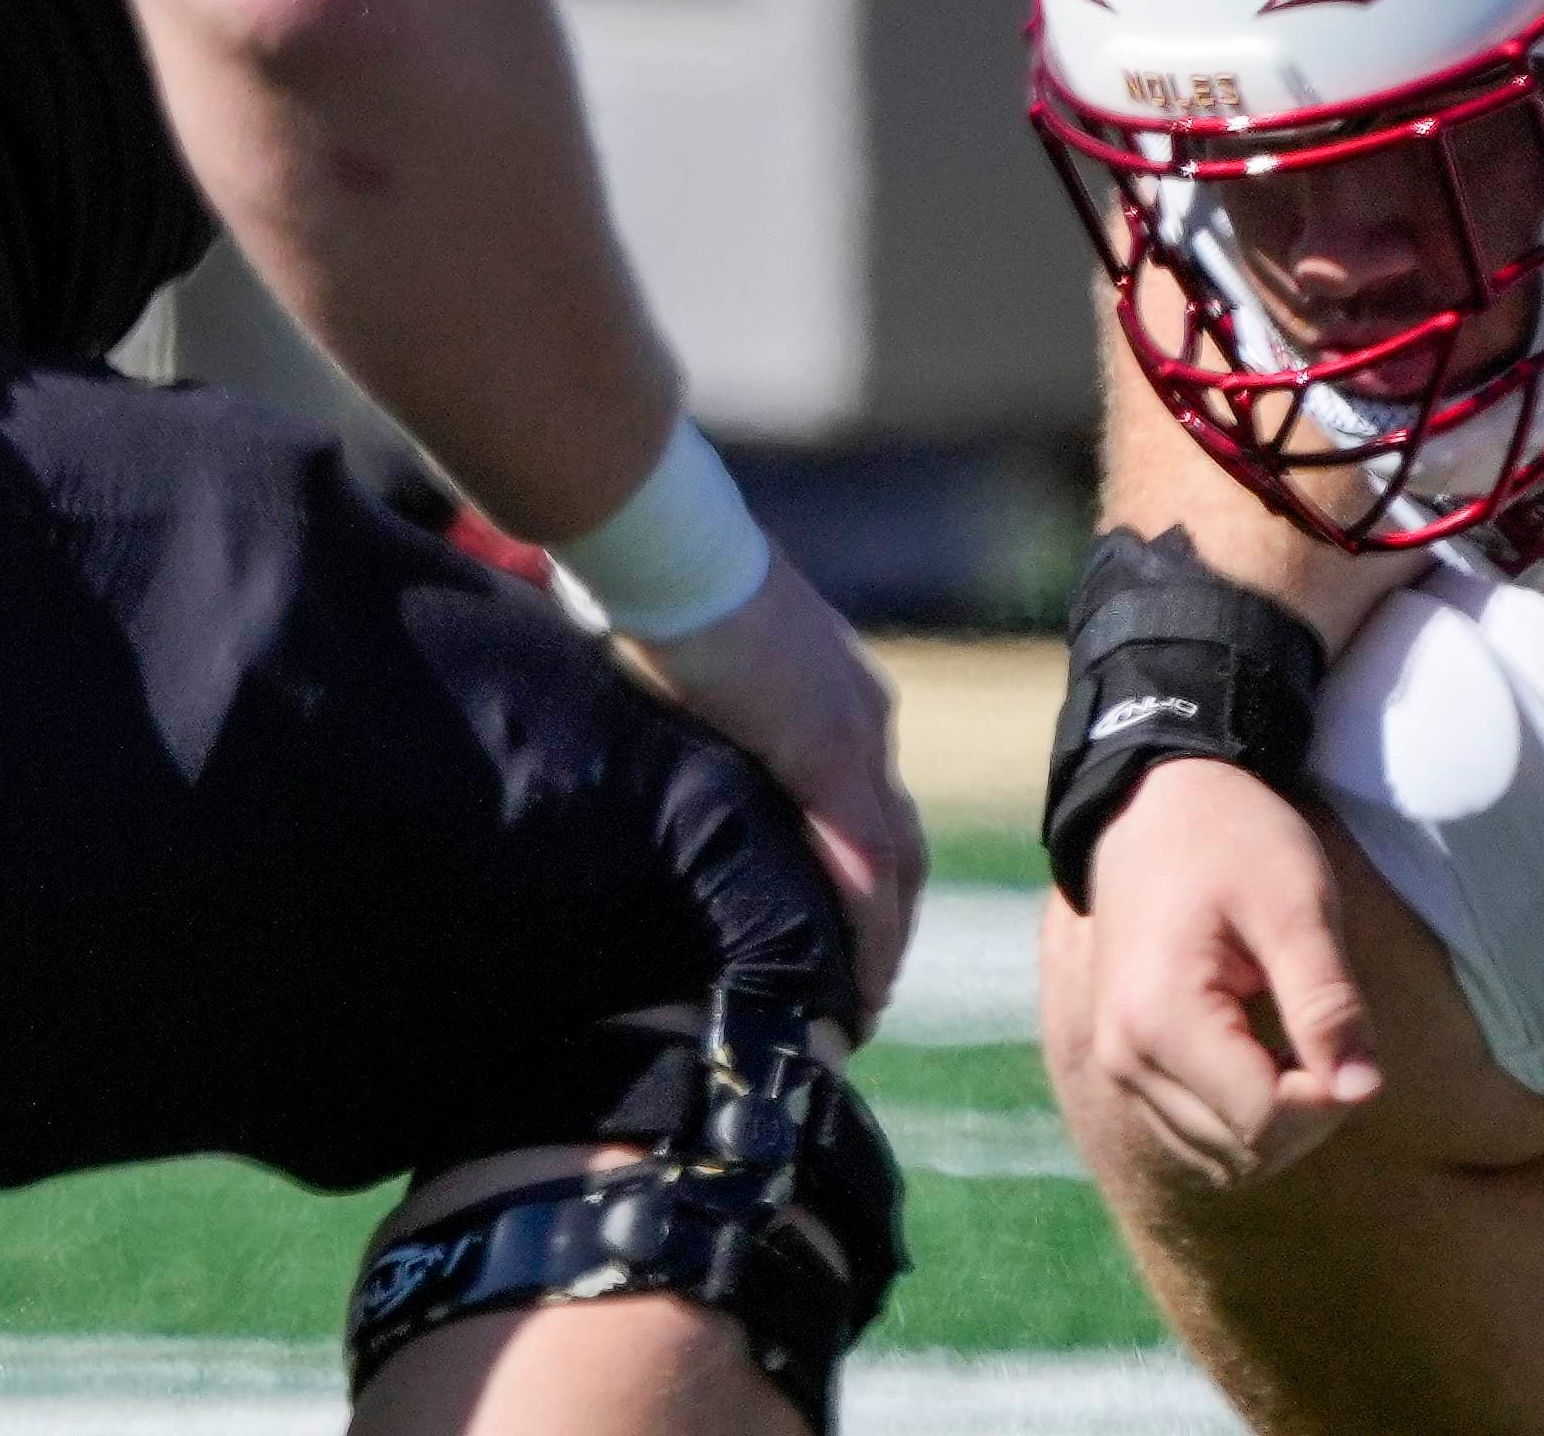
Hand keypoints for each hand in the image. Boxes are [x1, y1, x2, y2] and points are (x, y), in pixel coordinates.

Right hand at [630, 550, 923, 1027]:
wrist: (664, 537)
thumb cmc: (654, 578)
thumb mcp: (688, 660)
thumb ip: (692, 704)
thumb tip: (645, 733)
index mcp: (830, 688)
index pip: (867, 798)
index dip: (863, 868)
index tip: (836, 927)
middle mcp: (862, 711)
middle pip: (898, 839)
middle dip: (884, 917)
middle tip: (854, 986)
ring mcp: (854, 732)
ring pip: (894, 863)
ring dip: (881, 939)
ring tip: (857, 1005)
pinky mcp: (829, 753)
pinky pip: (865, 866)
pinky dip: (866, 932)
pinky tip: (855, 986)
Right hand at [1040, 749, 1397, 1193]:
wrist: (1152, 802)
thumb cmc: (1231, 841)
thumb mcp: (1296, 904)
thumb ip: (1328, 1003)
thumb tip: (1363, 1093)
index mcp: (1160, 1019)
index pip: (1266, 1121)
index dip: (1329, 1097)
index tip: (1347, 1036)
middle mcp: (1125, 1057)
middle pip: (1246, 1150)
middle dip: (1310, 1113)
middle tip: (1328, 1031)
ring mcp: (1119, 1066)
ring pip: (1224, 1159)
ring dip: (1281, 1125)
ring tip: (1297, 1043)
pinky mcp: (1127, 1066)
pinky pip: (1199, 1139)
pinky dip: (1247, 1122)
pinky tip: (1267, 1059)